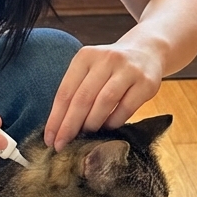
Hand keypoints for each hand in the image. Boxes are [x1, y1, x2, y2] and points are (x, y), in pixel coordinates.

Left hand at [44, 45, 162, 150]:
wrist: (146, 52)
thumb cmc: (111, 67)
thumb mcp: (90, 69)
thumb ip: (77, 91)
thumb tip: (60, 127)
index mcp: (86, 56)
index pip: (65, 92)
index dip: (55, 118)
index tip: (50, 139)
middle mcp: (106, 59)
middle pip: (82, 98)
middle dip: (70, 126)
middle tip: (62, 145)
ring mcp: (128, 70)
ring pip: (104, 102)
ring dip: (92, 123)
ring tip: (85, 135)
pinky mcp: (146, 83)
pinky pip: (125, 108)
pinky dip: (113, 122)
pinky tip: (107, 128)